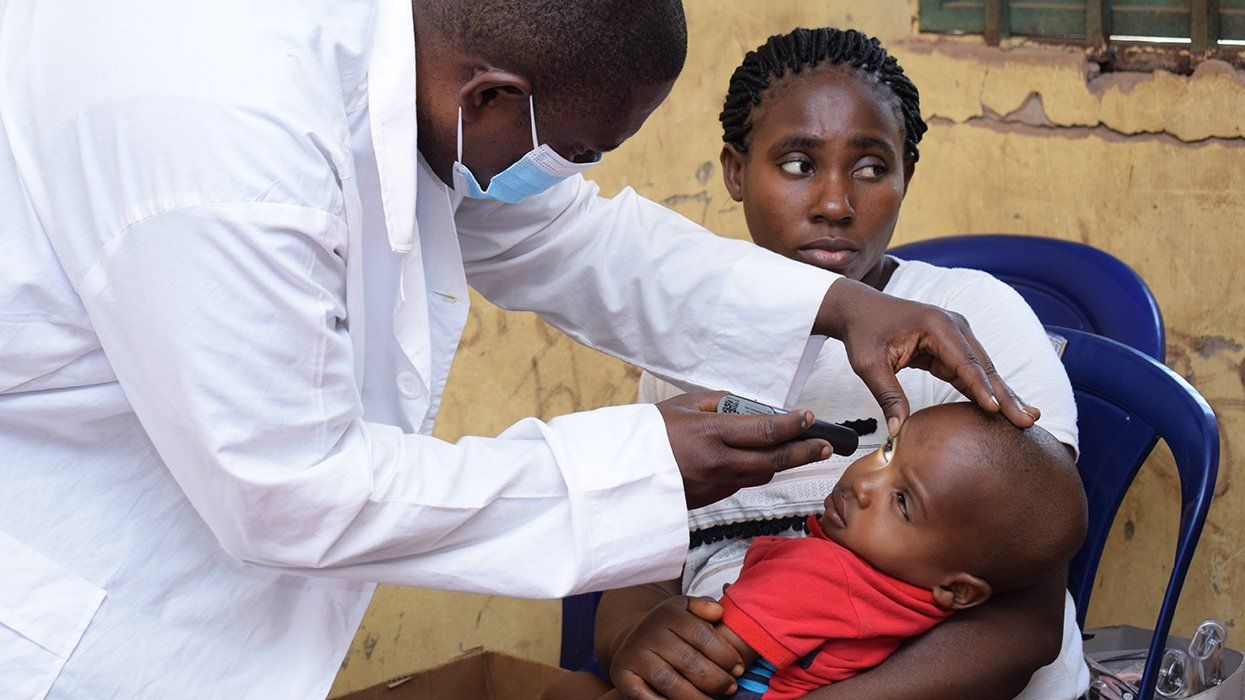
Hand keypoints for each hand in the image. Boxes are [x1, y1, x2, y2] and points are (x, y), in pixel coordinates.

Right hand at [609, 595, 742, 699]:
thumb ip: (704, 607)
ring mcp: (634, 657)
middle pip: (689, 662)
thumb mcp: (686, 611)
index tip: (739, 669)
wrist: (633, 642)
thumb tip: (718, 612)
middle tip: (730, 688)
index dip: (725, 655)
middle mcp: (649, 634)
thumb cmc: (671, 630)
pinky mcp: (623, 679)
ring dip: (698, 698)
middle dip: (716, 679)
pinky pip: (649, 699)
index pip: (703, 636)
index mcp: (668, 614)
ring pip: (671, 683)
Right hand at [657, 391, 829, 509]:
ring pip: (762, 475)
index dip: (794, 424)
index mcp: (711, 433)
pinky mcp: (710, 498)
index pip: (766, 430)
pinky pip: (742, 483)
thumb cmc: (650, 432)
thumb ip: (717, 401)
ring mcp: (715, 484)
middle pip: (774, 460)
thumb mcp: (682, 405)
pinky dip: (755, 471)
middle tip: (826, 445)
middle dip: (806, 452)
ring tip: (800, 451)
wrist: (621, 473)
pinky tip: (760, 461)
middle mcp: (718, 462)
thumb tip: (748, 404)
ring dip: (782, 464)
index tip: (809, 417)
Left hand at [815, 278, 1039, 431]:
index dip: (981, 388)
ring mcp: (956, 335)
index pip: (964, 363)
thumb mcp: (869, 365)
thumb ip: (887, 396)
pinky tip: (1004, 408)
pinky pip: (972, 372)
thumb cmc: (863, 333)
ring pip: (983, 370)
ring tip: (1027, 417)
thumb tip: (897, 431)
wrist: (859, 310)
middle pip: (984, 367)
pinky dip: (987, 390)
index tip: (997, 410)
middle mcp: (954, 327)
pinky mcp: (952, 346)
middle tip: (1028, 419)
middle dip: (1006, 395)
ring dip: (1003, 394)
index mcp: (937, 326)